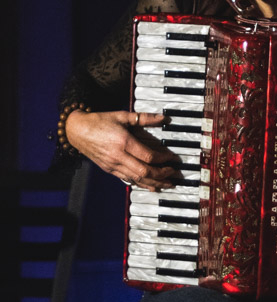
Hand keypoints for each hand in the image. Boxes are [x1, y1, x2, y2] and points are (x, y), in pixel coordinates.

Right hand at [65, 109, 179, 189]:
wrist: (77, 130)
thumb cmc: (99, 121)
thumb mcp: (122, 116)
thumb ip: (144, 118)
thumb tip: (163, 118)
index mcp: (123, 142)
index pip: (148, 156)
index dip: (163, 159)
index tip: (172, 158)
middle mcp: (118, 156)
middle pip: (145, 171)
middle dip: (162, 175)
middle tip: (175, 174)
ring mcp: (113, 165)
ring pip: (137, 179)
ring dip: (155, 183)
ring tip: (168, 184)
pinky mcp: (109, 170)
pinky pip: (128, 180)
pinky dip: (142, 184)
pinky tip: (152, 186)